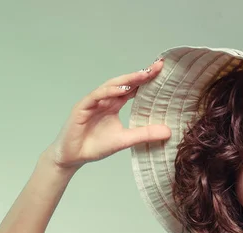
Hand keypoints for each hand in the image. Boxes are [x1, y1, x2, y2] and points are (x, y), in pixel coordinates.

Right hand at [47, 59, 170, 170]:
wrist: (74, 157)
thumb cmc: (96, 146)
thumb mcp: (126, 140)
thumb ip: (145, 134)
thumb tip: (169, 132)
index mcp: (114, 104)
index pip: (132, 88)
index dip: (146, 80)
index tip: (162, 71)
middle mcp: (104, 99)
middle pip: (124, 83)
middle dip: (140, 74)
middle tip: (158, 66)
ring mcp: (92, 102)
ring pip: (111, 86)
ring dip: (127, 80)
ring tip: (144, 75)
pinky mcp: (81, 108)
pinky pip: (96, 96)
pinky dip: (108, 92)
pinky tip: (121, 89)